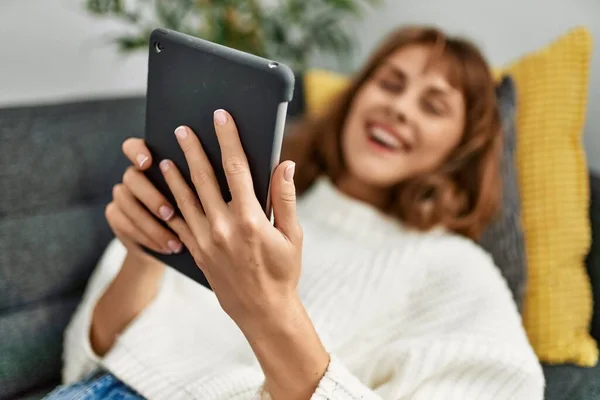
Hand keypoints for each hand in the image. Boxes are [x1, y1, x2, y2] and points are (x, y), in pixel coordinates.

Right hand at [105, 138, 192, 260]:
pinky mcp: (115, 216)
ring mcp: (121, 195)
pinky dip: (147, 238)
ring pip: (126, 203)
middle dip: (151, 197)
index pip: (133, 147)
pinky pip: (122, 225)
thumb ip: (202, 183)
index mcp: (152, 161)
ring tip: (175, 240)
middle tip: (170, 213)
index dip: (137, 151)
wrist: (177, 243)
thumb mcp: (204, 197)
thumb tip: (219, 176)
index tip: (148, 162)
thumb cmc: (199, 213)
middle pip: (131, 177)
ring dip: (151, 223)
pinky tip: (167, 248)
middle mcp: (134, 175)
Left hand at [158, 109, 302, 332]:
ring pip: (184, 198)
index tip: (221, 117)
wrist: (262, 311)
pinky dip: (169, 204)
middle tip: (182, 129)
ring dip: (173, 174)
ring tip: (165, 156)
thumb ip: (286, 198)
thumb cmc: (283, 272)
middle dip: (192, 149)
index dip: (228, 139)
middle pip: (203, 177)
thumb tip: (285, 164)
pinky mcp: (196, 251)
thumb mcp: (293, 236)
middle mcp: (223, 226)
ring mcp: (205, 240)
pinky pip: (178, 223)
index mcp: (251, 219)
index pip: (236, 168)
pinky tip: (164, 192)